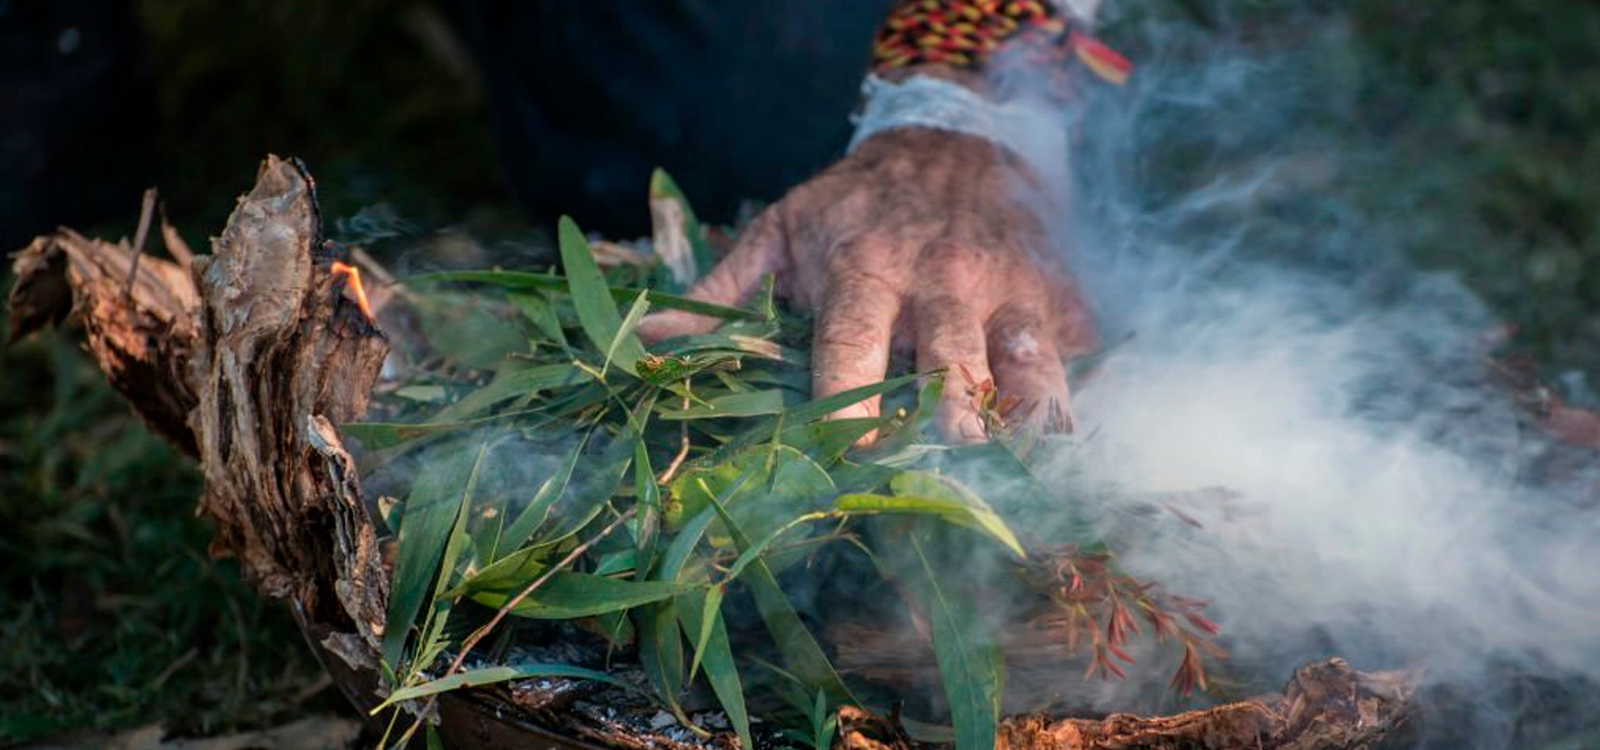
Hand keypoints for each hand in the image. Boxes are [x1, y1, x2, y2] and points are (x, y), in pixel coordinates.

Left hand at [636, 127, 1094, 441]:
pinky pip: (1071, 355)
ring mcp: (1005, 289)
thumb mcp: (782, 229)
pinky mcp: (1054, 293)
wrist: (954, 139)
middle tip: (946, 453)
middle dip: (949, 418)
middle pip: (950, 365)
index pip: (853, 349)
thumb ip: (720, 290)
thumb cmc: (856, 202)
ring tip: (1018, 452)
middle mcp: (940, 283)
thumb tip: (647, 342)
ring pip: (1027, 362)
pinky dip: (1067, 399)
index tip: (846, 458)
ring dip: (1023, 415)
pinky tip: (1057, 436)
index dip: (848, 409)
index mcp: (864, 272)